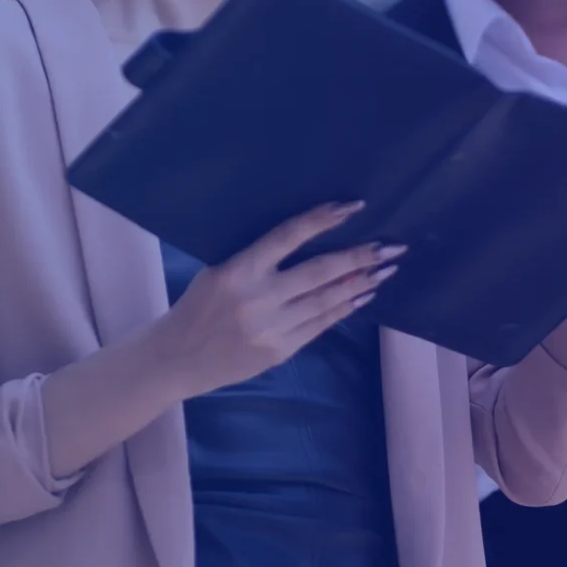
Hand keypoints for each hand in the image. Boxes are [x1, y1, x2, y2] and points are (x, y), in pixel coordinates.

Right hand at [151, 202, 399, 398]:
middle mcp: (257, 299)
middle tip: (391, 247)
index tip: (354, 207)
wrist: (176, 359)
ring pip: (327, 300)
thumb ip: (259, 258)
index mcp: (238, 270)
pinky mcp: (279, 351)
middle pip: (320, 272)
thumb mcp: (219, 271)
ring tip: (385, 270)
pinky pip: (320, 325)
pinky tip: (361, 296)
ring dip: (361, 283)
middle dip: (360, 257)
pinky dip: (343, 308)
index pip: (289, 236)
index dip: (324, 219)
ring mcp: (270, 328)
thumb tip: (314, 240)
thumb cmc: (198, 306)